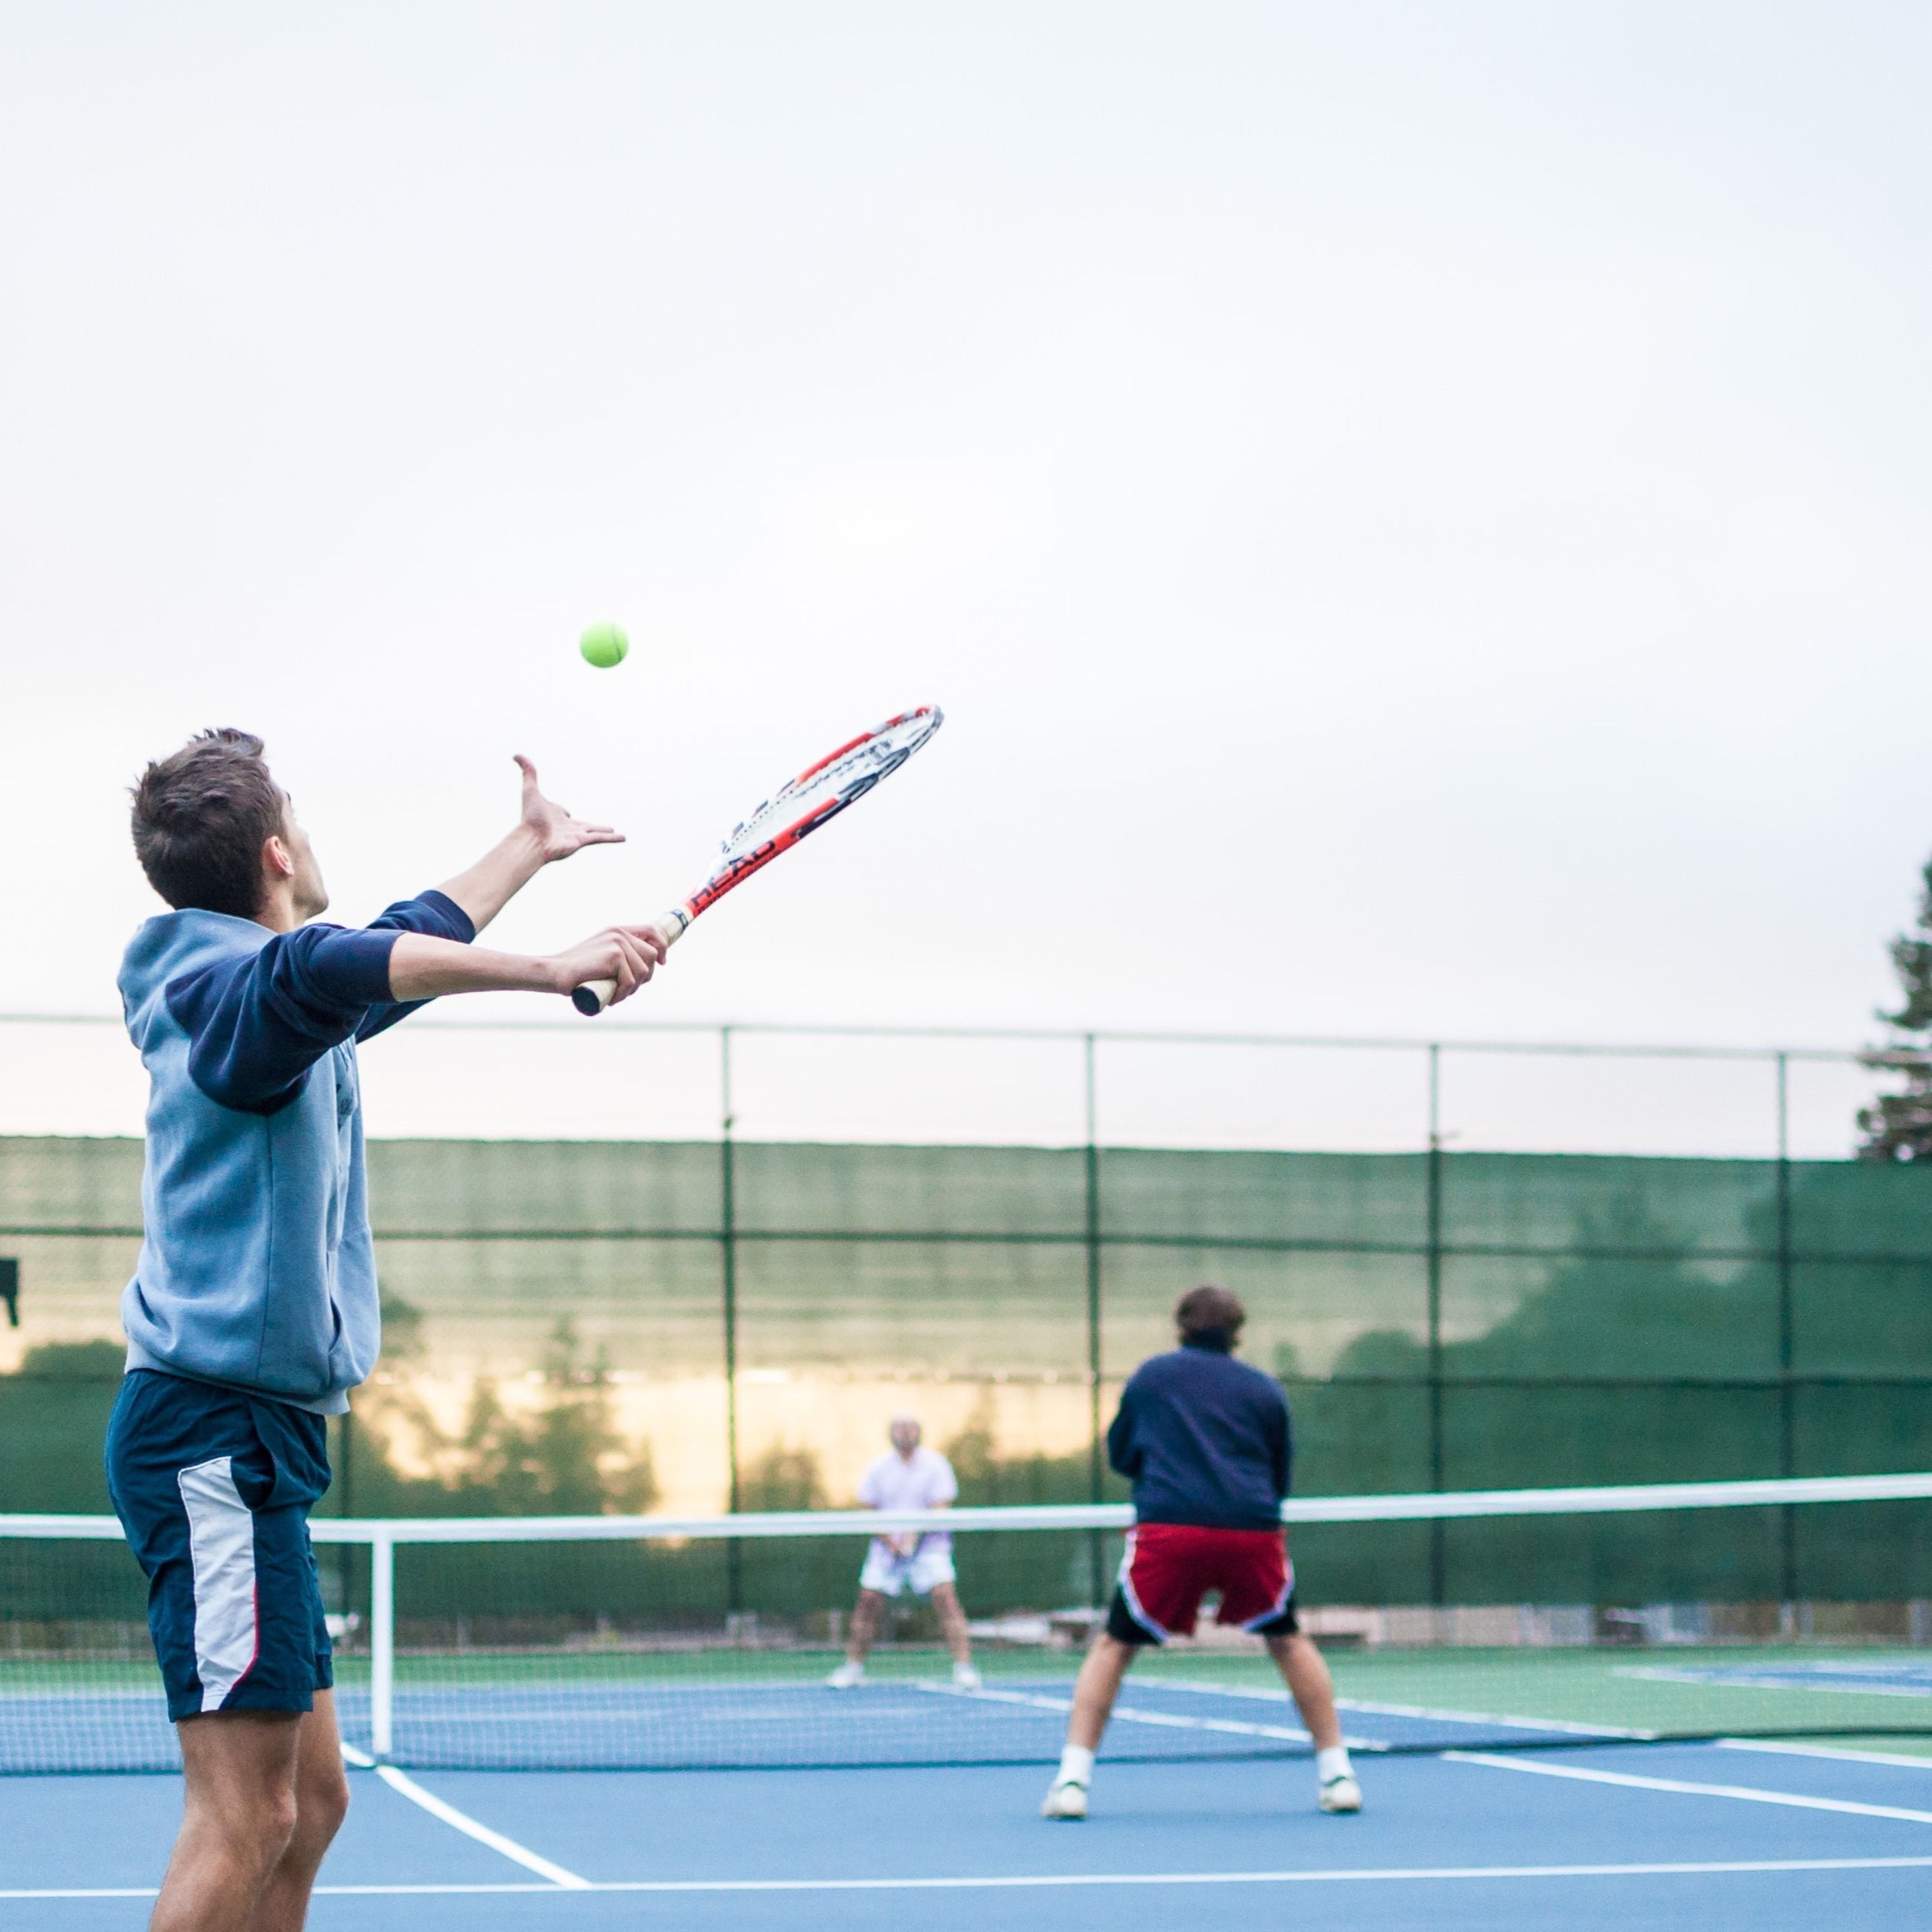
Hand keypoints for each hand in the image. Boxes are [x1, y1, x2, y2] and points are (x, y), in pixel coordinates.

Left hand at [515, 754, 623, 862]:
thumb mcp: (530, 790)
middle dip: (589, 826)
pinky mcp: (582, 842)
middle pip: (581, 824)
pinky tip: (623, 838)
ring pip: (594, 831)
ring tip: (615, 832)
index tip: (562, 813)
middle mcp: (565, 827)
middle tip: (599, 827)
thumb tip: (517, 755)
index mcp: (554, 816)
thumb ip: (528, 773)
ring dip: (605, 832)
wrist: (532, 839)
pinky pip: (600, 839)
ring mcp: (574, 835)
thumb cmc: (530, 818)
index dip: (561, 811)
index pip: (562, 812)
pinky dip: (612, 839)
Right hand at [545, 926, 666, 1006]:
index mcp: (617, 931)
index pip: (651, 931)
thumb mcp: (602, 958)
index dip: (661, 946)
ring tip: (616, 994)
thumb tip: (647, 968)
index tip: (662, 962)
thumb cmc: (577, 971)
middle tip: (625, 989)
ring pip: (643, 971)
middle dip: (644, 977)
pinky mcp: (614, 955)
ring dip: (632, 989)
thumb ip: (620, 956)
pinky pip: (631, 981)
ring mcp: (618, 943)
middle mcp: (619, 933)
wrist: (554, 972)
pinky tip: (611, 998)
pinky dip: (623, 994)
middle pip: (651, 956)